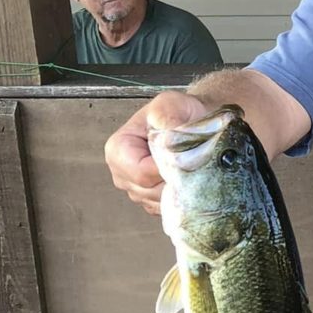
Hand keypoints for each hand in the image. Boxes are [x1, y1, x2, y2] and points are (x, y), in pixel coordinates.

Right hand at [104, 90, 209, 213]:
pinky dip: (183, 197)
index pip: (142, 173)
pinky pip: (169, 209)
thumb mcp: (172, 103)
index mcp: (118, 150)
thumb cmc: (181, 112)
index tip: (186, 155)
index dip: (168, 167)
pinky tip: (190, 178)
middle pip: (151, 191)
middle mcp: (122, 175)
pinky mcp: (152, 203)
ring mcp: (136, 192)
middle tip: (194, 160)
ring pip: (162, 202)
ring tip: (192, 167)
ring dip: (182, 188)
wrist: (193, 123)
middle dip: (176, 179)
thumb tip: (165, 131)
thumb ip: (166, 113)